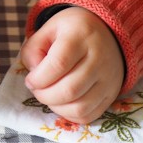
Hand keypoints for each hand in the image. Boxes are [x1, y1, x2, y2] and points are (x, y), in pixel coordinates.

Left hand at [19, 6, 123, 124]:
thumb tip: (33, 73)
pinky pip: (89, 115)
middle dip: (45, 95)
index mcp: (81, 35)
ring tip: (48, 96)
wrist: (108, 33)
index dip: (39, 78)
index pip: (59, 64)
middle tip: (37, 89)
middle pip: (70, 90)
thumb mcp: (49, 28)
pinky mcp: (112, 94)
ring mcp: (108, 79)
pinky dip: (69, 115)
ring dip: (56, 107)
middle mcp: (99, 58)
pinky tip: (61, 103)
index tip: (30, 80)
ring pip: (80, 107)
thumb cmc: (73, 31)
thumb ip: (34, 48)